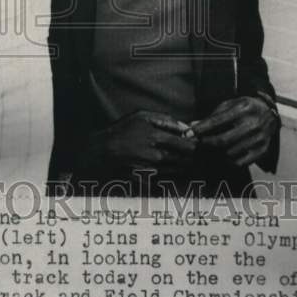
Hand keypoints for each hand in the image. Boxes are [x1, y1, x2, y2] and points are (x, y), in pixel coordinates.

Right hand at [78, 111, 196, 173]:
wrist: (101, 150)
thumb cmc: (122, 130)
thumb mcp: (141, 116)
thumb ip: (166, 120)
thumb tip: (187, 127)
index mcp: (156, 136)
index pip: (187, 144)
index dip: (194, 145)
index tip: (195, 144)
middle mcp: (156, 154)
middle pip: (185, 159)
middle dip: (191, 157)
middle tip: (190, 153)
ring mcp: (152, 169)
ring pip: (178, 170)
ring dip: (182, 166)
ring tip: (179, 160)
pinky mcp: (147, 180)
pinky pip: (167, 178)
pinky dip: (171, 174)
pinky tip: (166, 167)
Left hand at [191, 96, 278, 166]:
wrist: (269, 113)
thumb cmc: (244, 108)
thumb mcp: (229, 105)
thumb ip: (211, 116)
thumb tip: (191, 125)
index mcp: (242, 109)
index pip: (217, 121)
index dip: (200, 129)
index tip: (187, 134)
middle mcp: (252, 124)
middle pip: (222, 140)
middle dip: (205, 144)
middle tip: (195, 145)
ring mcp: (258, 139)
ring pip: (229, 153)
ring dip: (214, 154)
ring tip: (205, 151)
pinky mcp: (261, 151)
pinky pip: (240, 162)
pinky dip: (226, 162)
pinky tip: (220, 157)